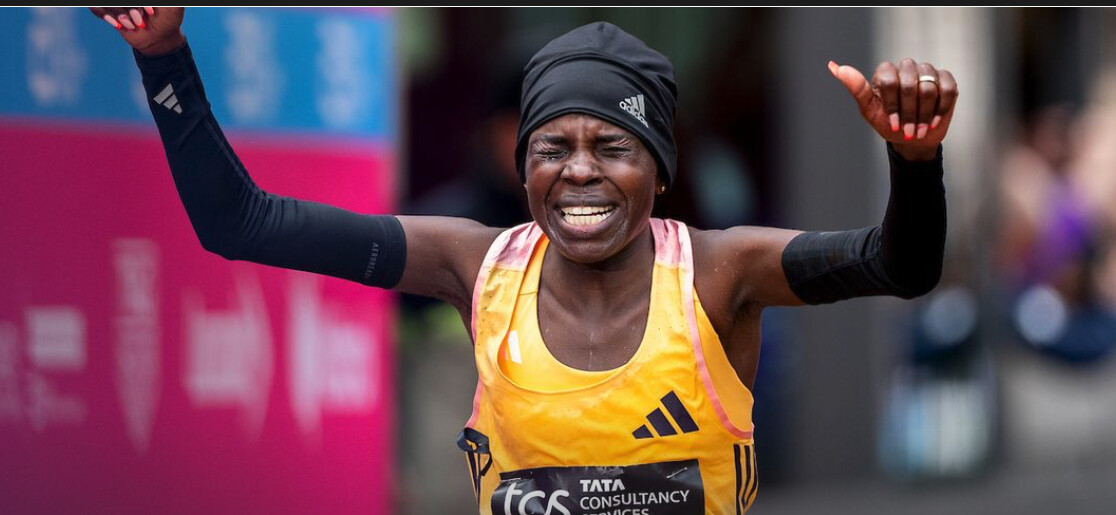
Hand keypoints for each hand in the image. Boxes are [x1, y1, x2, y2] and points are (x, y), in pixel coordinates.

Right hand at [89, 7, 184, 56]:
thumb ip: (172, 1)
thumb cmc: (169, 21)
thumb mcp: (174, 7)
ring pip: (109, 4)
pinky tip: (118, 24)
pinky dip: (105, 15)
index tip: (151, 13)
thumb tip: (161, 2)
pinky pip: (96, 8)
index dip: (140, 6)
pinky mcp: (110, 12)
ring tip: (134, 25)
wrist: (161, 40)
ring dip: (120, 15)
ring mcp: (119, 4)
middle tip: (141, 22)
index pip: (133, 0)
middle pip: (122, 1)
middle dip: (131, 9)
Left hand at [829, 58, 957, 160]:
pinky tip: (934, 121)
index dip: (893, 105)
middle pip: (909, 84)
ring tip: (920, 129)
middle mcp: (906, 67)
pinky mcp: (946, 80)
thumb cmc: (888, 123)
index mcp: (885, 72)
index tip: (893, 124)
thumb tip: (834, 67)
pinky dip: (941, 108)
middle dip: (909, 113)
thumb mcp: (869, 110)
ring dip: (924, 113)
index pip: (889, 81)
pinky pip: (947, 89)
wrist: (912, 139)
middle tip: (907, 131)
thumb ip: (856, 89)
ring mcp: (927, 72)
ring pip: (929, 87)